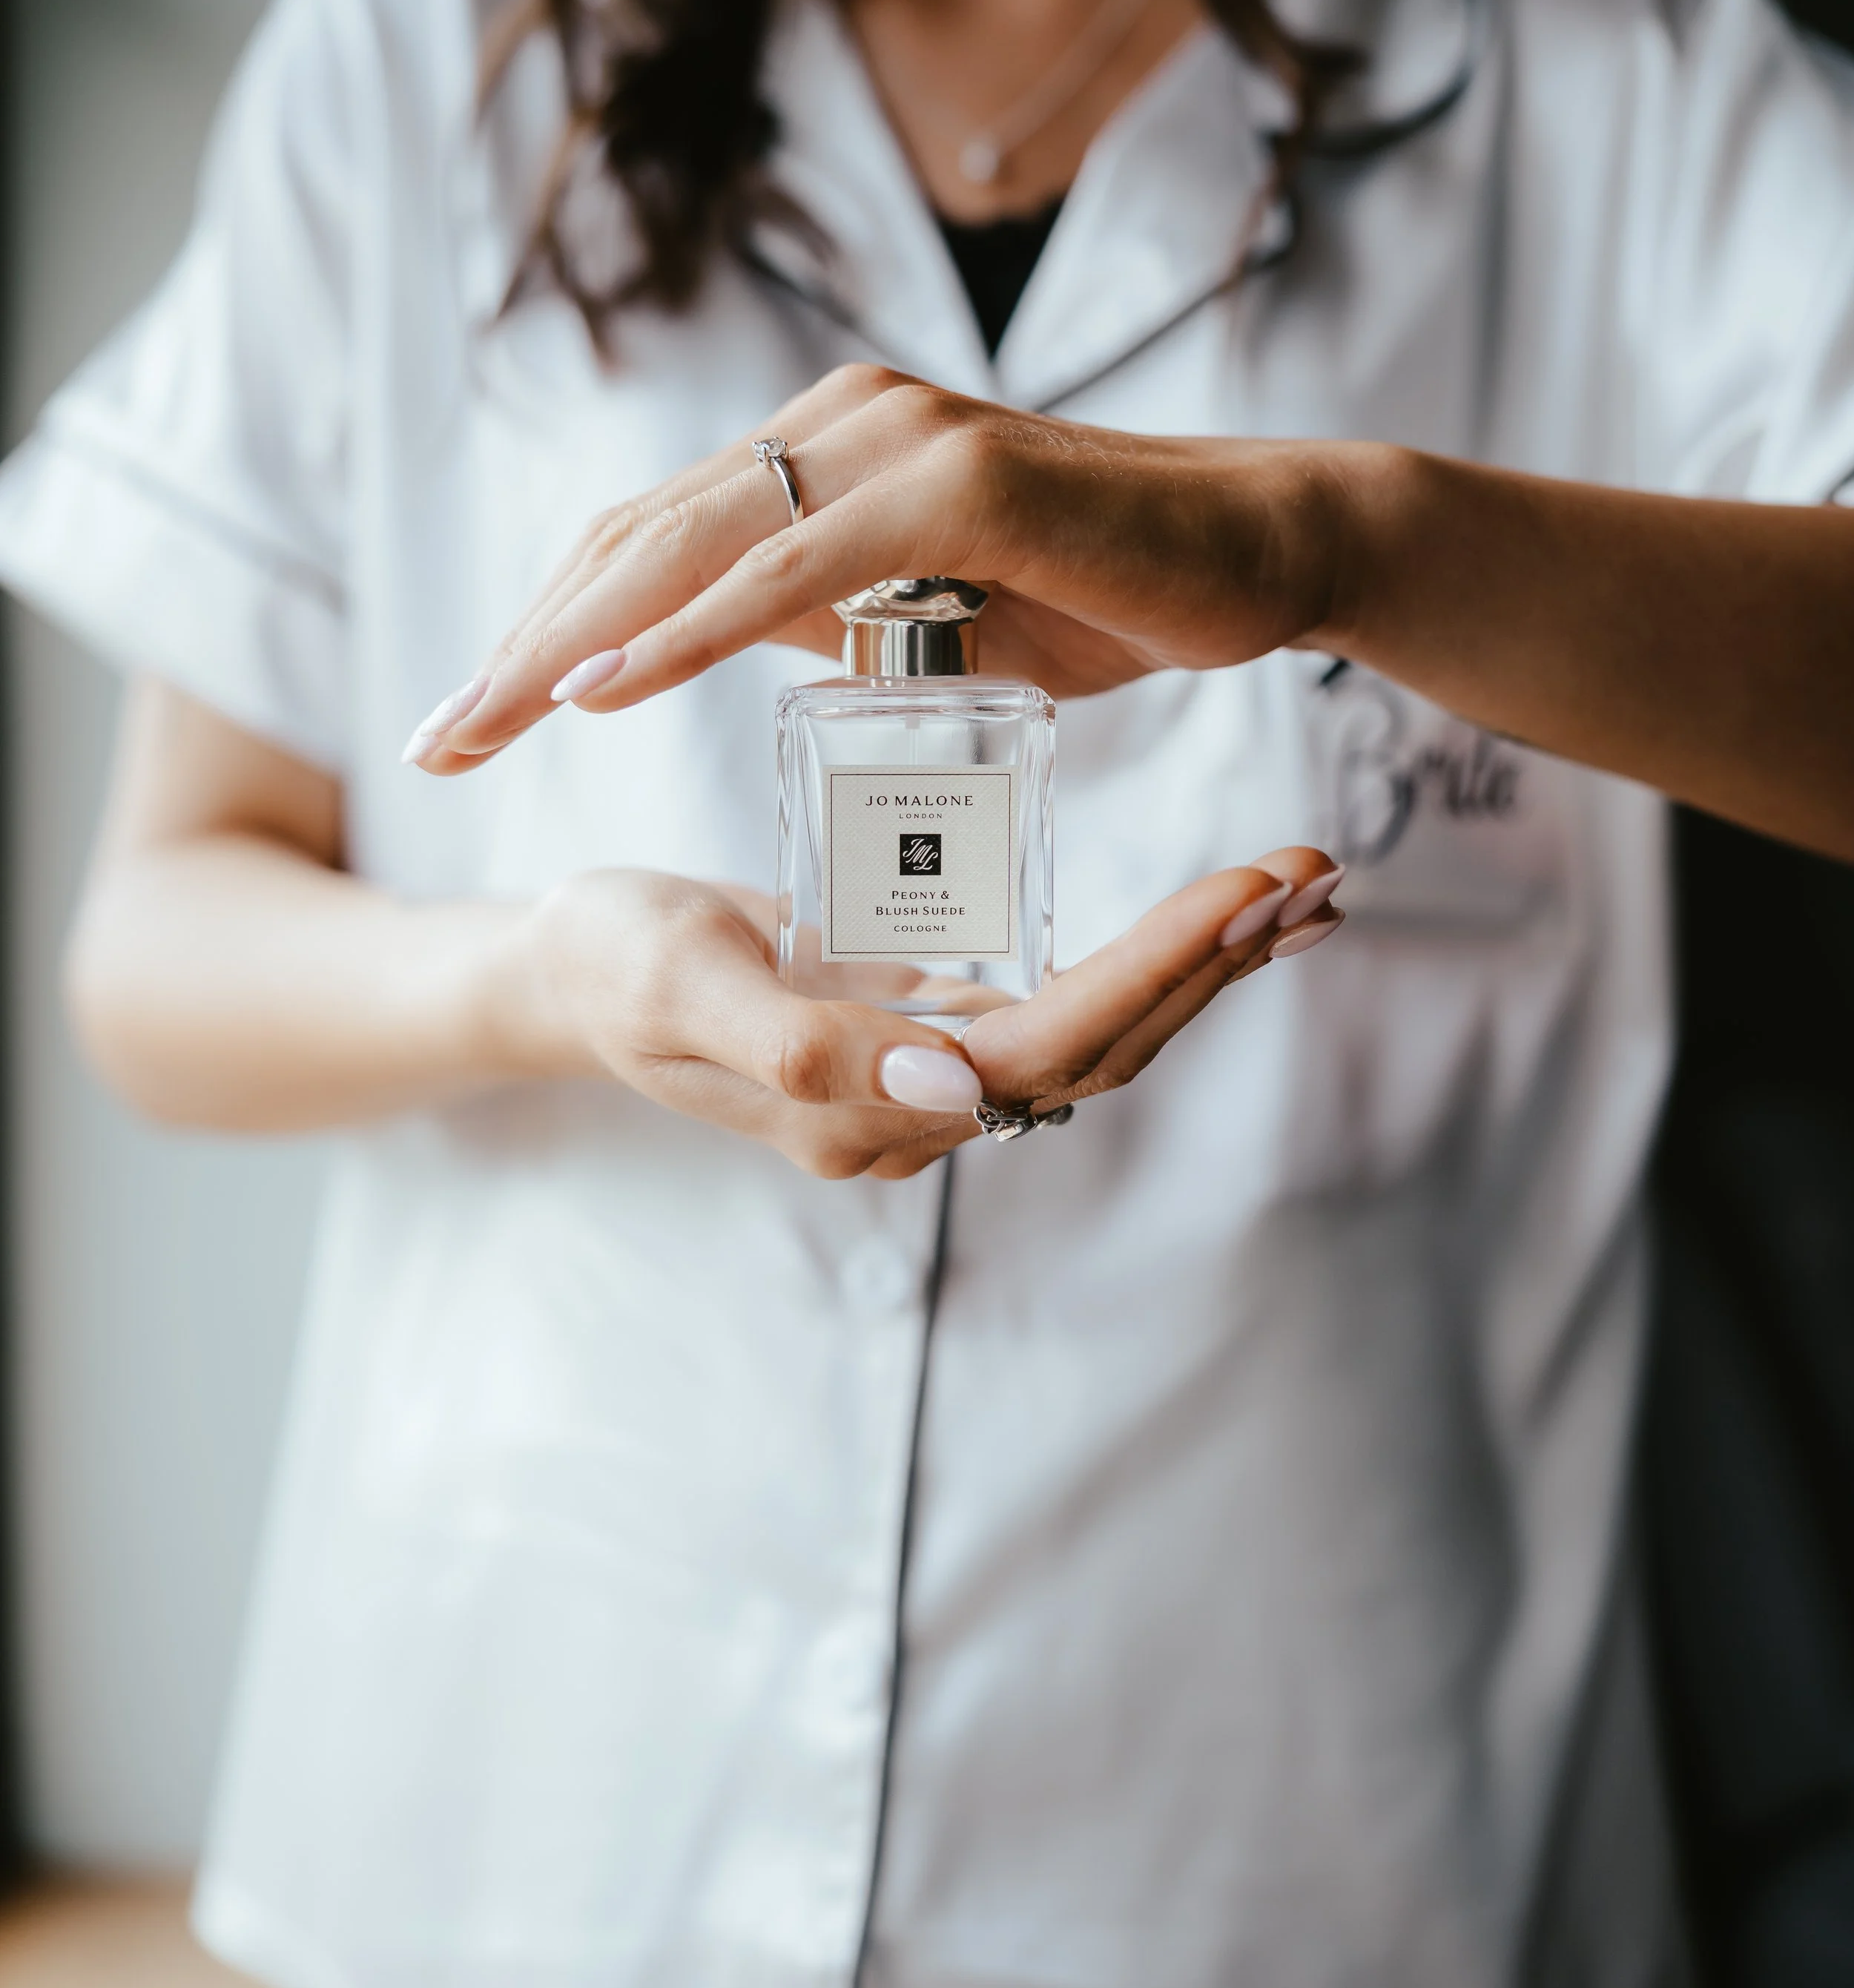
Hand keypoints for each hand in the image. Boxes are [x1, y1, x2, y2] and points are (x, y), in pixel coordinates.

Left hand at [405, 365, 1382, 771]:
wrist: (1265, 550)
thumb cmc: (1111, 591)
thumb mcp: (933, 617)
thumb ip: (829, 617)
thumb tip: (744, 652)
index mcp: (822, 454)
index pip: (649, 543)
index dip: (545, 632)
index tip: (469, 725)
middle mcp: (838, 425)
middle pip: (635, 539)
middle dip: (517, 649)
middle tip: (430, 743)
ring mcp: (893, 442)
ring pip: (688, 545)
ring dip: (567, 645)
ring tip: (477, 728)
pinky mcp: (954, 483)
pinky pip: (791, 567)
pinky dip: (688, 629)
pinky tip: (601, 687)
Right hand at [494, 851, 1343, 1181]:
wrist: (571, 975)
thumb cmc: (615, 965)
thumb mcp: (679, 987)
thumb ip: (801, 1047)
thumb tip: (952, 1084)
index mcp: (868, 1113)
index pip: (1047, 1050)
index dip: (1151, 978)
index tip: (1246, 895)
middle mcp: (919, 1111)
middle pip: (1101, 1048)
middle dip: (1213, 966)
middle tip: (1314, 874)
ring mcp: (929, 1074)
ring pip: (1099, 1031)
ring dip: (1204, 966)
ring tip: (1300, 891)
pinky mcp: (933, 1026)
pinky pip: (1065, 998)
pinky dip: (1150, 954)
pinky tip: (1213, 913)